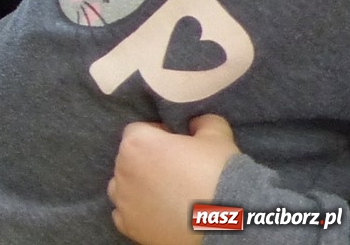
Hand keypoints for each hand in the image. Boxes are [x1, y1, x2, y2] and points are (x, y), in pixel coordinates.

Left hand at [108, 116, 238, 244]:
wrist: (227, 222)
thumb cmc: (219, 173)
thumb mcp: (218, 136)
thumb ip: (202, 122)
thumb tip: (195, 123)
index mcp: (137, 143)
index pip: (138, 130)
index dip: (158, 135)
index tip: (177, 146)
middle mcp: (122, 170)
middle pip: (129, 158)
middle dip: (148, 161)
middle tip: (177, 171)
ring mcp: (123, 200)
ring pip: (123, 186)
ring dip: (138, 186)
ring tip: (167, 193)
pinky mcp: (129, 226)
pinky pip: (124, 214)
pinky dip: (138, 212)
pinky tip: (158, 212)